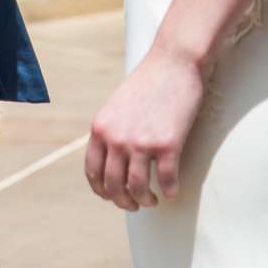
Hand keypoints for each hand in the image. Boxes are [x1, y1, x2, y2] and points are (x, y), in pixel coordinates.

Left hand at [85, 44, 206, 211]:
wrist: (174, 61)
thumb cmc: (149, 81)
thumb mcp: (117, 105)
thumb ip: (111, 130)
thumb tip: (113, 158)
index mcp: (101, 129)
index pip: (93, 172)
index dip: (102, 191)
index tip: (112, 197)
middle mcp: (117, 139)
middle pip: (113, 186)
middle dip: (123, 201)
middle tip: (134, 205)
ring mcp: (141, 142)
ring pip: (138, 188)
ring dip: (145, 200)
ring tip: (152, 200)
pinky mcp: (168, 144)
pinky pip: (167, 179)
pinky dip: (170, 190)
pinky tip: (172, 192)